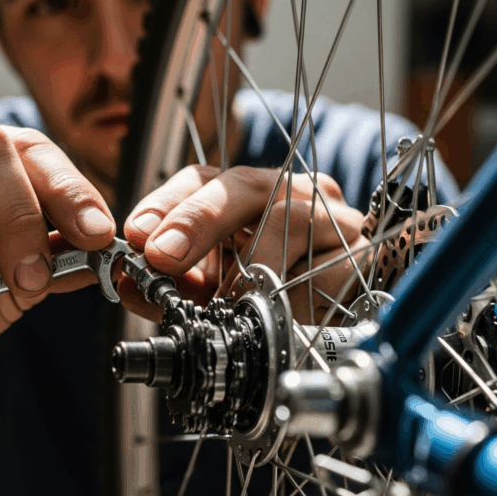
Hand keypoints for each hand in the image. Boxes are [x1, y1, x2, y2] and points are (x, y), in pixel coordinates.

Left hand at [120, 164, 366, 322]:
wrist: (352, 316)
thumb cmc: (276, 296)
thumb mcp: (217, 288)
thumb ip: (177, 285)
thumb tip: (131, 285)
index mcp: (251, 199)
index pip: (204, 179)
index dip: (168, 203)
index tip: (138, 233)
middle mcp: (292, 195)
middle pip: (244, 184)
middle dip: (196, 220)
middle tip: (161, 256)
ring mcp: (332, 219)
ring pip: (288, 219)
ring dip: (248, 269)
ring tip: (229, 303)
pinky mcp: (364, 252)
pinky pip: (325, 269)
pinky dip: (293, 297)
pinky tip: (282, 316)